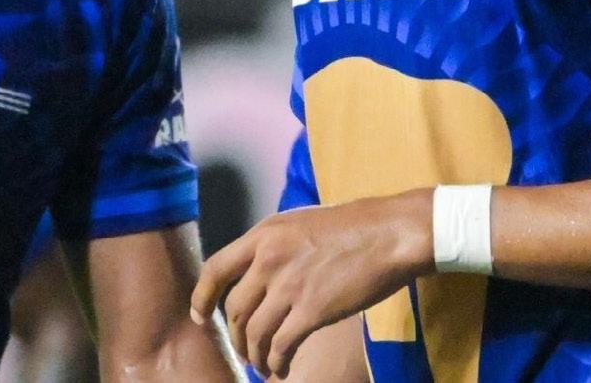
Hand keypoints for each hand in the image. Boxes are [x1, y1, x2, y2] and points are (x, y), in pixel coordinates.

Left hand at [190, 191, 432, 378]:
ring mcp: (289, 285)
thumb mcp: (301, 222)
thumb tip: (259, 272)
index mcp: (264, 234)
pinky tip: (281, 368)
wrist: (390, 234)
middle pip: (234, 309)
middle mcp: (268, 259)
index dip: (202, 297)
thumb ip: (275, 245)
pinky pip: (281, 345)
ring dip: (255, 355)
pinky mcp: (312, 310)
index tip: (200, 316)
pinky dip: (277, 362)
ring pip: (255, 332)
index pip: (215, 268)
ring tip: (263, 365)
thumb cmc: (354, 226)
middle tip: (244, 350)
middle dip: (235, 337)